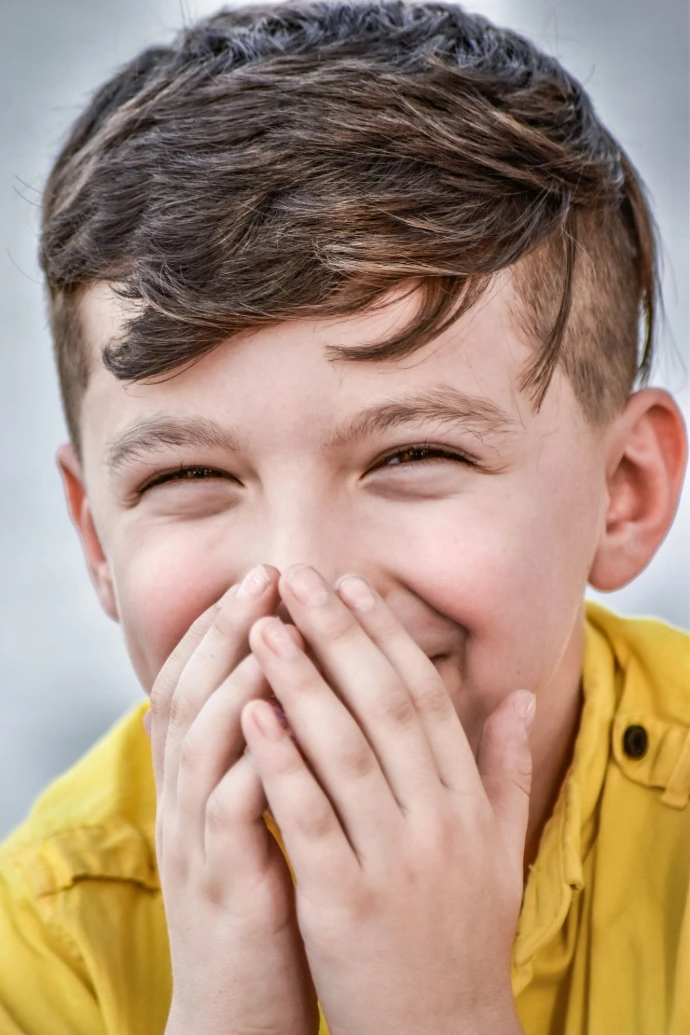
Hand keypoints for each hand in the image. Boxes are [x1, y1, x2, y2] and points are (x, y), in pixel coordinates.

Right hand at [146, 564, 319, 1034]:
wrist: (243, 1009)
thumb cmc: (272, 902)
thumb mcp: (265, 823)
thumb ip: (278, 759)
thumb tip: (313, 689)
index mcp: (200, 786)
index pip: (198, 686)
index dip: (226, 627)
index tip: (267, 577)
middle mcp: (186, 804)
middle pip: (191, 697)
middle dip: (227, 631)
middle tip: (266, 576)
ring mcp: (197, 844)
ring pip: (202, 744)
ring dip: (237, 680)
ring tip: (275, 628)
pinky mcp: (222, 886)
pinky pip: (229, 812)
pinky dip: (255, 760)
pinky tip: (288, 723)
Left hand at [241, 564, 531, 1034]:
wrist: (440, 1032)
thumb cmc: (460, 933)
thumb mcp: (497, 848)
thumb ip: (504, 767)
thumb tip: (515, 696)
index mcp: (467, 802)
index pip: (426, 698)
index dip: (386, 636)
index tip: (351, 587)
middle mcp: (437, 820)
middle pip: (384, 706)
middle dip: (338, 635)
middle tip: (298, 578)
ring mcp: (392, 859)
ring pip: (344, 750)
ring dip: (302, 681)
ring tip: (265, 628)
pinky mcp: (344, 900)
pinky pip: (310, 815)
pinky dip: (281, 760)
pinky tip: (252, 712)